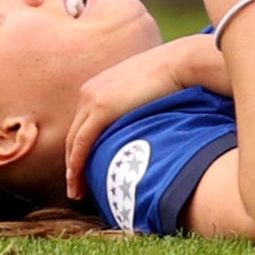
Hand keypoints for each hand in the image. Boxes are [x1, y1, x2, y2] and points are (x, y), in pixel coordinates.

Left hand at [65, 38, 212, 198]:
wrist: (181, 61)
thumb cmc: (173, 74)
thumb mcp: (144, 88)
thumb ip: (134, 103)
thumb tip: (142, 123)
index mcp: (98, 86)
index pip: (82, 125)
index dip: (80, 150)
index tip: (85, 170)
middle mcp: (89, 92)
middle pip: (74, 135)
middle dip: (72, 163)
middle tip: (77, 188)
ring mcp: (92, 99)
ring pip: (74, 142)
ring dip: (73, 170)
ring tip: (77, 192)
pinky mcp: (101, 108)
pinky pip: (82, 143)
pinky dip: (76, 164)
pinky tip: (78, 181)